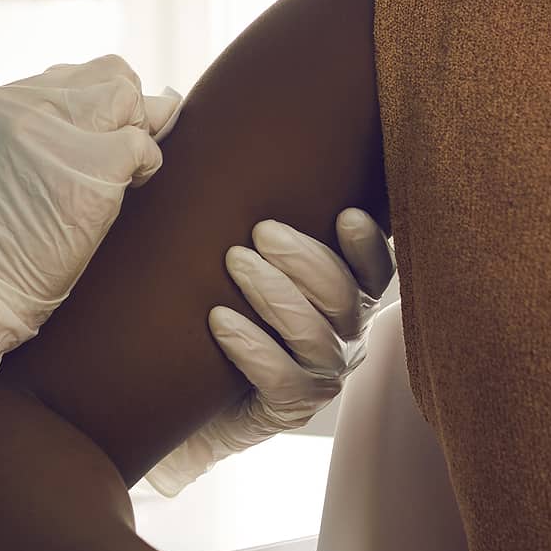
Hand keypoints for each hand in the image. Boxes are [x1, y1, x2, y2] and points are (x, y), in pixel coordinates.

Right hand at [0, 57, 182, 392]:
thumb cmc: (6, 231)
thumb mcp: (21, 157)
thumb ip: (70, 123)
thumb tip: (162, 102)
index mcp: (7, 99)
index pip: (86, 73)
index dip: (105, 107)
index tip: (94, 145)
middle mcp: (27, 104)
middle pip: (115, 74)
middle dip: (128, 114)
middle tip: (113, 160)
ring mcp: (57, 133)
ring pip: (131, 101)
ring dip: (136, 138)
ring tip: (114, 176)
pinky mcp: (90, 166)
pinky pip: (144, 147)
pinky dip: (145, 171)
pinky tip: (120, 195)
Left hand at [146, 209, 397, 495]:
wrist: (174, 393)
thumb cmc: (210, 310)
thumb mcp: (235, 261)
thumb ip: (249, 219)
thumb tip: (219, 140)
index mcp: (343, 298)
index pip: (375, 271)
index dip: (369, 245)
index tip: (344, 214)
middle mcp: (343, 337)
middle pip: (346, 297)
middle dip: (306, 259)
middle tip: (261, 230)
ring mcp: (320, 377)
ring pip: (316, 335)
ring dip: (276, 294)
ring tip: (234, 262)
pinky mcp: (289, 410)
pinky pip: (283, 380)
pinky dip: (253, 347)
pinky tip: (219, 320)